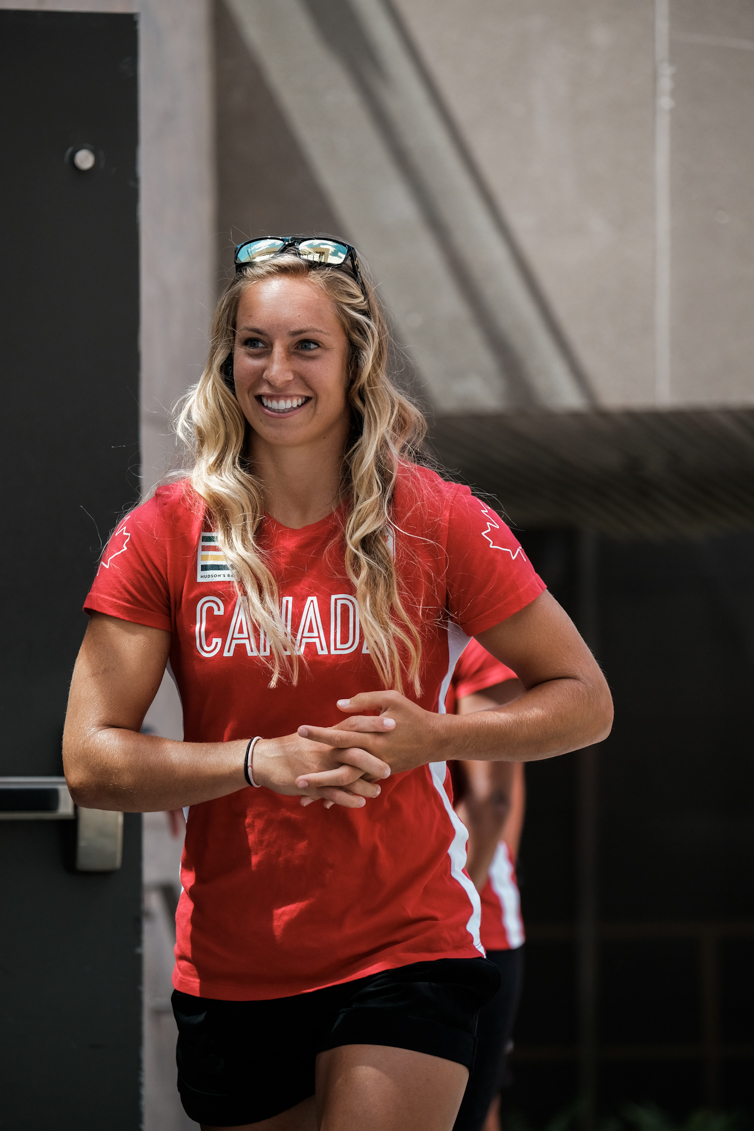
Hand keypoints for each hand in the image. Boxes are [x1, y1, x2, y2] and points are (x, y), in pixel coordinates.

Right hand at [253, 728, 389, 809]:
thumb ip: (335, 733)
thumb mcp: (315, 736)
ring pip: (347, 776)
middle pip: (356, 752)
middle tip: (390, 769)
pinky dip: (348, 799)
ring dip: (365, 785)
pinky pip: (333, 794)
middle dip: (375, 761)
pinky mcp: (311, 785)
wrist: (266, 758)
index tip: (393, 723)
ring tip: (378, 790)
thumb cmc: (293, 746)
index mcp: (328, 735)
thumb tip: (355, 729)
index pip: (355, 724)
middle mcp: (326, 749)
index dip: (374, 723)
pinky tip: (360, 802)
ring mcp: (319, 768)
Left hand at [295, 691, 443, 793]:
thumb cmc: (413, 715)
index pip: (341, 735)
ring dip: (326, 790)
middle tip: (295, 778)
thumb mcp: (391, 699)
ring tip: (304, 795)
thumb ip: (364, 701)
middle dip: (317, 773)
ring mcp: (377, 768)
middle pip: (340, 768)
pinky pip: (359, 786)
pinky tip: (326, 801)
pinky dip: (343, 794)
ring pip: (348, 783)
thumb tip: (338, 705)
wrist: (437, 740)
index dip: (320, 734)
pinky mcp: (382, 774)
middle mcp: (373, 756)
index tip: (301, 730)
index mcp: (372, 736)